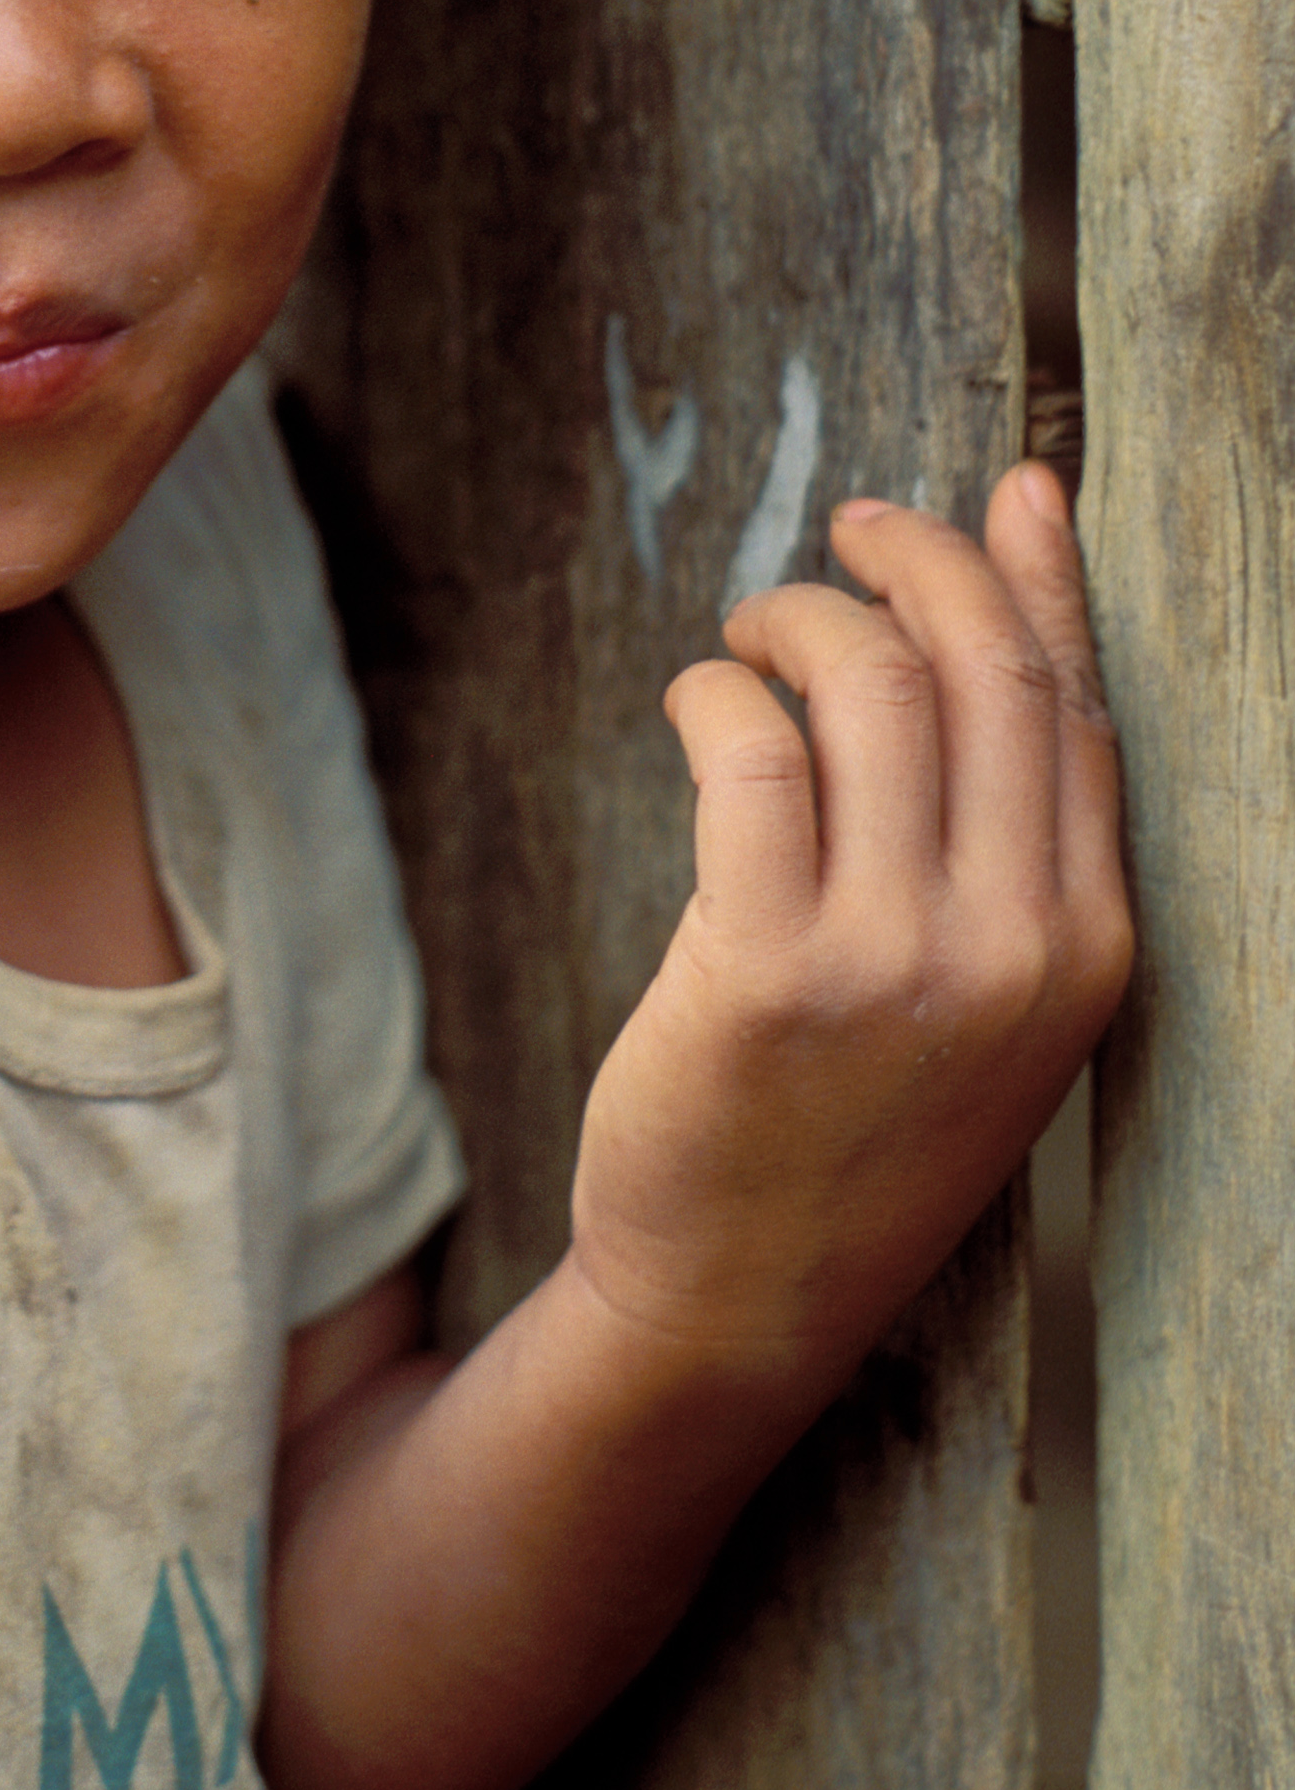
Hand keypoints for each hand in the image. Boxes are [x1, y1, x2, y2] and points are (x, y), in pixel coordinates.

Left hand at [569, 463, 1131, 1393]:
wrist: (745, 1297)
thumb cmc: (855, 1113)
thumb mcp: (980, 980)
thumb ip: (1008, 808)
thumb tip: (1024, 575)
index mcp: (1089, 945)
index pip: (1078, 703)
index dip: (1034, 576)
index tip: (997, 491)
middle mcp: (1016, 947)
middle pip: (986, 670)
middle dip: (916, 562)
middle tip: (849, 534)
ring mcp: (897, 961)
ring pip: (872, 689)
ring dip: (799, 620)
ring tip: (754, 635)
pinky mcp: (766, 973)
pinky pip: (750, 752)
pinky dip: (715, 691)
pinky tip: (698, 699)